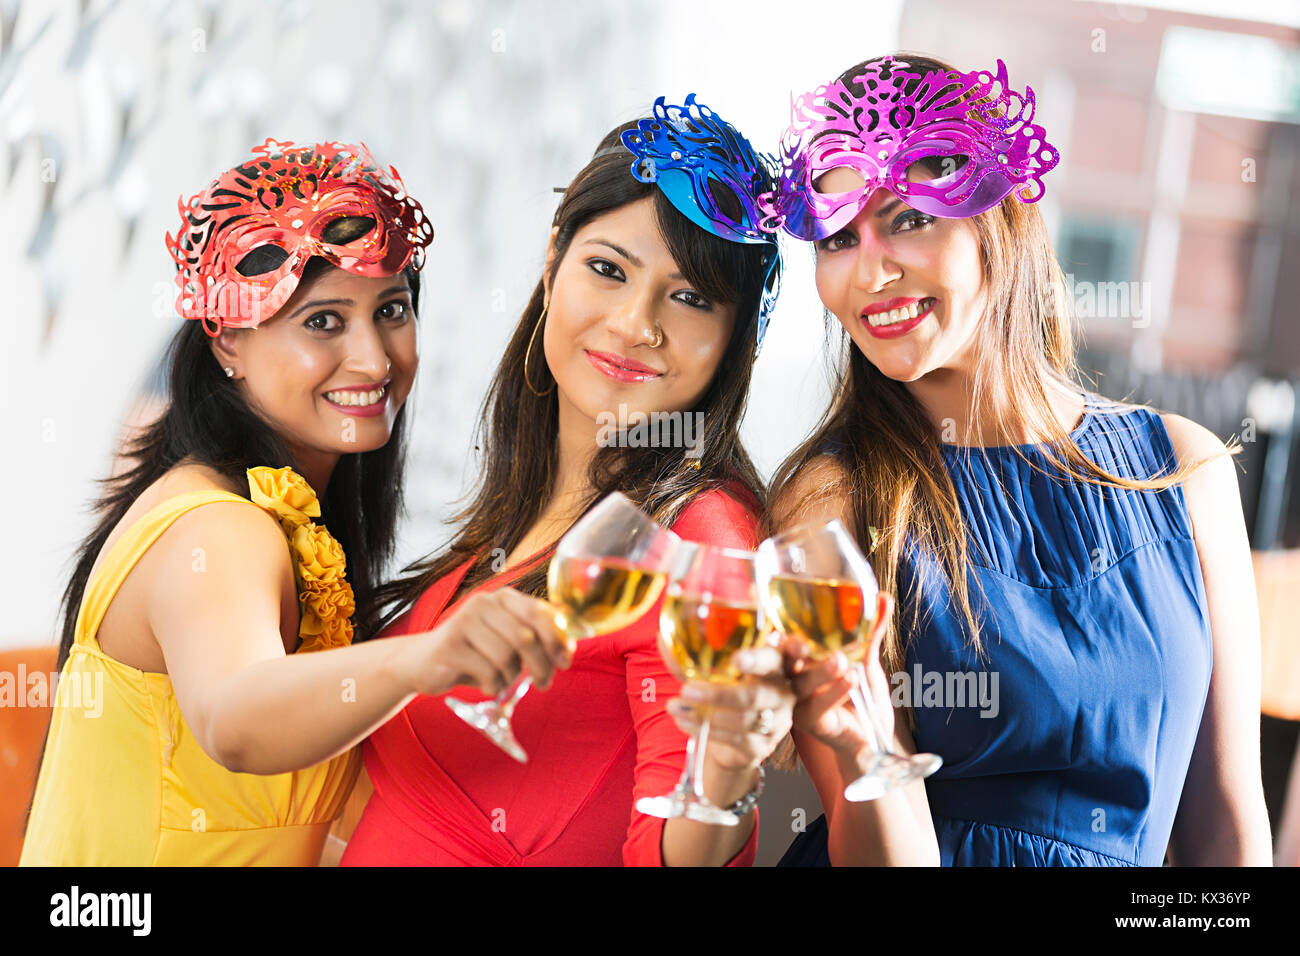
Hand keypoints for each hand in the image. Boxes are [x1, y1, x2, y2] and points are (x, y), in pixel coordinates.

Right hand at [404, 588, 572, 696]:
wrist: (424, 662)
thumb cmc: (476, 652)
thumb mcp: (507, 640)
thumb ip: (536, 639)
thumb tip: (568, 650)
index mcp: (502, 597)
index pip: (539, 612)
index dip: (557, 639)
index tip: (566, 661)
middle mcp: (483, 603)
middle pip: (526, 638)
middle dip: (541, 666)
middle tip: (544, 683)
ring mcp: (463, 622)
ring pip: (506, 658)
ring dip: (511, 677)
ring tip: (504, 680)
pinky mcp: (449, 646)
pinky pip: (488, 673)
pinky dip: (495, 686)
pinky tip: (488, 685)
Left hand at [665, 643, 794, 772]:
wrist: (735, 736)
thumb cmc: (726, 690)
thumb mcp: (712, 671)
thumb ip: (692, 657)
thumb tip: (662, 638)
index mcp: (773, 663)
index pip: (770, 658)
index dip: (757, 659)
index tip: (737, 659)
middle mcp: (781, 692)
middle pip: (755, 695)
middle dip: (719, 694)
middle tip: (686, 689)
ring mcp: (776, 721)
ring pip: (743, 720)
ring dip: (704, 714)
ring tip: (675, 706)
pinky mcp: (763, 745)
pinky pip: (735, 740)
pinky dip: (705, 730)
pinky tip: (683, 721)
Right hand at [783, 592, 894, 759]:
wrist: (874, 736)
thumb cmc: (862, 695)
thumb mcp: (865, 658)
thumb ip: (870, 630)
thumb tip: (883, 596)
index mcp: (799, 660)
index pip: (782, 643)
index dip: (780, 635)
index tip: (783, 627)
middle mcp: (792, 680)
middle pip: (779, 663)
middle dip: (786, 652)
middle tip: (797, 642)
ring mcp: (798, 702)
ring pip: (800, 684)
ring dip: (820, 672)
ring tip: (842, 661)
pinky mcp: (810, 722)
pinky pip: (817, 706)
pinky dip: (834, 693)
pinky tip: (851, 679)